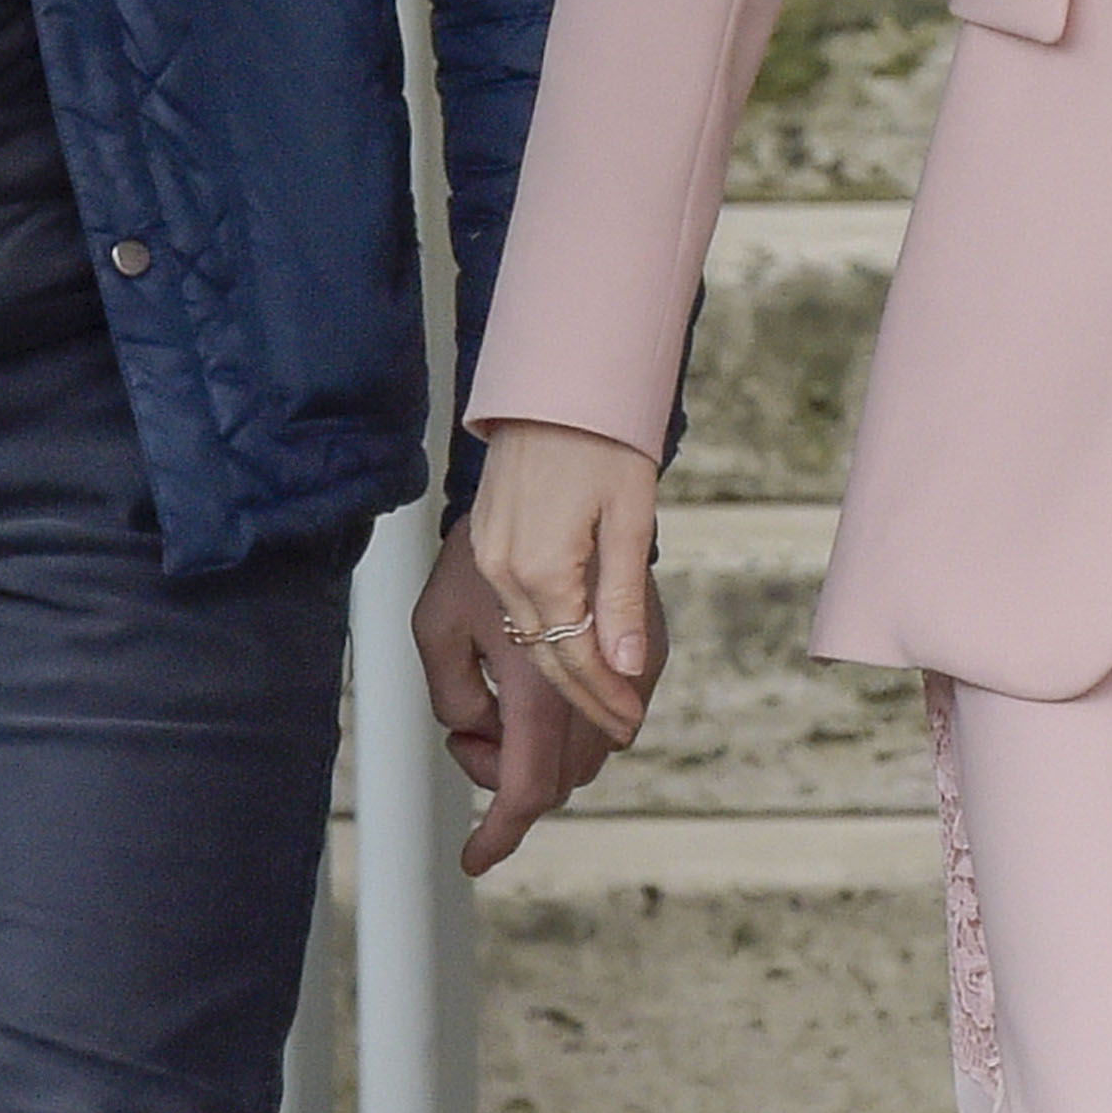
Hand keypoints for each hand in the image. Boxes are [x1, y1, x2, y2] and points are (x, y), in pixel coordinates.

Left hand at [425, 436, 668, 878]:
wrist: (560, 492)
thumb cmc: (483, 555)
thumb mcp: (435, 626)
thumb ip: (452, 696)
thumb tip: (478, 732)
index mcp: (539, 690)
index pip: (526, 789)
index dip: (498, 834)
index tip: (473, 857)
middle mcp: (595, 692)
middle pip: (556, 782)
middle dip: (506, 779)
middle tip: (470, 731)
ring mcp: (631, 676)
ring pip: (585, 759)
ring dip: (537, 752)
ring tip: (495, 698)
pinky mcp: (647, 658)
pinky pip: (609, 723)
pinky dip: (569, 726)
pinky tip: (533, 680)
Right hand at [463, 421, 664, 763]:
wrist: (554, 385)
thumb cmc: (601, 438)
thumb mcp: (630, 519)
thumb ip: (623, 600)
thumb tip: (625, 666)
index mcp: (539, 568)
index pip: (574, 657)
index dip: (604, 697)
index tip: (629, 723)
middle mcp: (500, 570)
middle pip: (541, 658)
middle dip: (582, 699)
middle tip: (619, 727)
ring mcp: (484, 558)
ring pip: (519, 639)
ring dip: (557, 674)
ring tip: (597, 701)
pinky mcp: (481, 545)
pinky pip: (506, 610)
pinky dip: (535, 638)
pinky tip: (564, 650)